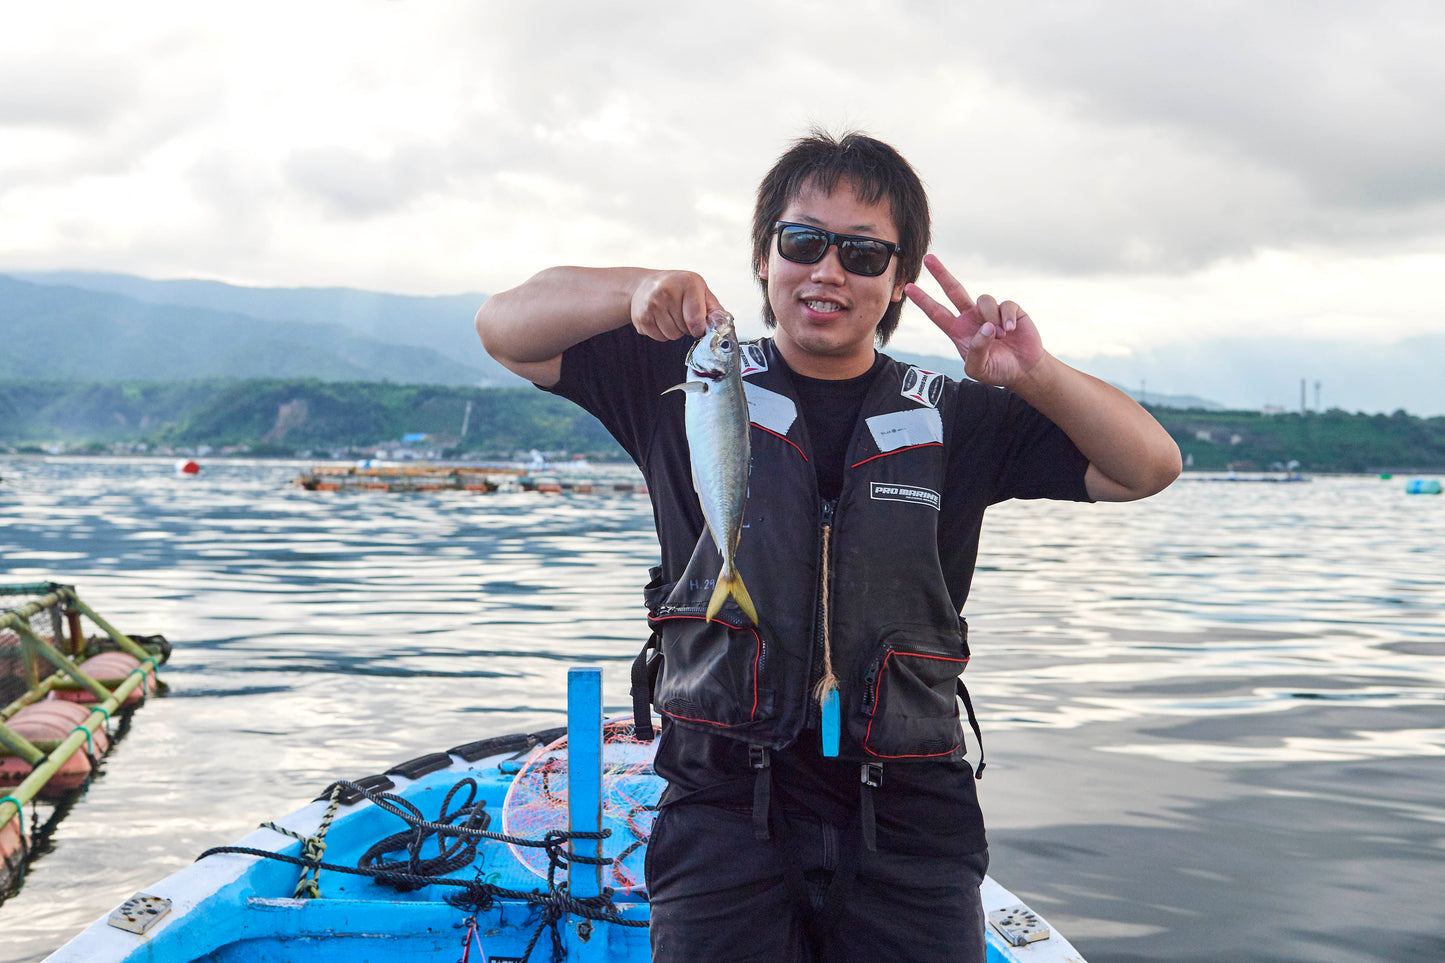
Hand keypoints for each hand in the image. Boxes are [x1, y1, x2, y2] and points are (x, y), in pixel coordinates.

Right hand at [630, 270, 723, 341]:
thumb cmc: (678, 288)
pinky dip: (662, 333)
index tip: (698, 325)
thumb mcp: (700, 291)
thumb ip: (714, 309)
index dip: (699, 328)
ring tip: (670, 316)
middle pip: (684, 330)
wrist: (645, 285)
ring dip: (675, 331)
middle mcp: (666, 291)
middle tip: (681, 313)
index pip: (696, 320)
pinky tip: (660, 319)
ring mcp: (651, 304)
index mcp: (687, 283)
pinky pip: (659, 338)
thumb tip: (722, 326)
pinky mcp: (641, 317)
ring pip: (671, 336)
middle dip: (686, 327)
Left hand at [905, 255, 1046, 388]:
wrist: (1023, 369)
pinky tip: (1011, 330)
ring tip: (1001, 336)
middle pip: (953, 290)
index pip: (937, 313)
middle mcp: (971, 317)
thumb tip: (985, 327)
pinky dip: (1008, 318)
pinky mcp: (1009, 310)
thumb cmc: (997, 370)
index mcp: (958, 331)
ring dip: (992, 317)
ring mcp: (989, 312)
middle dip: (941, 274)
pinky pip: (1005, 305)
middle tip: (928, 258)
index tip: (908, 287)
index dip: (923, 300)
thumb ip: (977, 351)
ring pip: (984, 299)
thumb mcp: (979, 369)